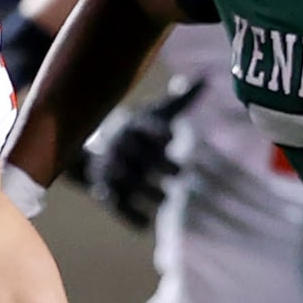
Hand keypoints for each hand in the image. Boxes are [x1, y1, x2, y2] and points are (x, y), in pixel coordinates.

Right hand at [84, 78, 201, 231]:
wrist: (97, 153)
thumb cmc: (138, 132)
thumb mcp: (156, 114)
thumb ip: (181, 101)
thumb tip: (205, 78)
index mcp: (134, 126)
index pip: (145, 127)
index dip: (155, 131)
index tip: (170, 137)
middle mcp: (120, 147)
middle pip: (137, 155)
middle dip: (157, 164)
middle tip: (180, 174)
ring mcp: (111, 171)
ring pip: (127, 181)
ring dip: (145, 191)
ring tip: (165, 200)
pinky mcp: (106, 193)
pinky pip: (115, 205)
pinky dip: (128, 215)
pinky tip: (145, 225)